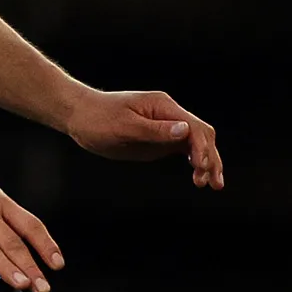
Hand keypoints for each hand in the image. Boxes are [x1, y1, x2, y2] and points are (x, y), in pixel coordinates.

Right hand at [0, 168, 63, 291]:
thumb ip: (6, 222)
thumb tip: (27, 253)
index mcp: (0, 202)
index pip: (30, 225)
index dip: (45, 245)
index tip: (57, 265)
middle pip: (11, 241)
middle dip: (29, 266)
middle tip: (42, 288)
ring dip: (6, 267)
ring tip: (21, 285)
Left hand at [66, 88, 224, 188]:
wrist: (79, 115)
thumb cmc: (97, 119)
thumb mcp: (123, 127)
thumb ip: (154, 130)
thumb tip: (185, 131)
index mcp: (162, 106)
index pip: (193, 126)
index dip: (202, 147)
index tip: (202, 167)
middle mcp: (169, 115)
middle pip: (201, 134)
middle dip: (211, 157)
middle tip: (212, 183)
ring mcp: (166, 127)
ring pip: (196, 143)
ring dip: (207, 162)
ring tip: (211, 185)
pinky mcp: (159, 139)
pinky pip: (184, 149)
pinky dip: (194, 162)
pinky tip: (199, 177)